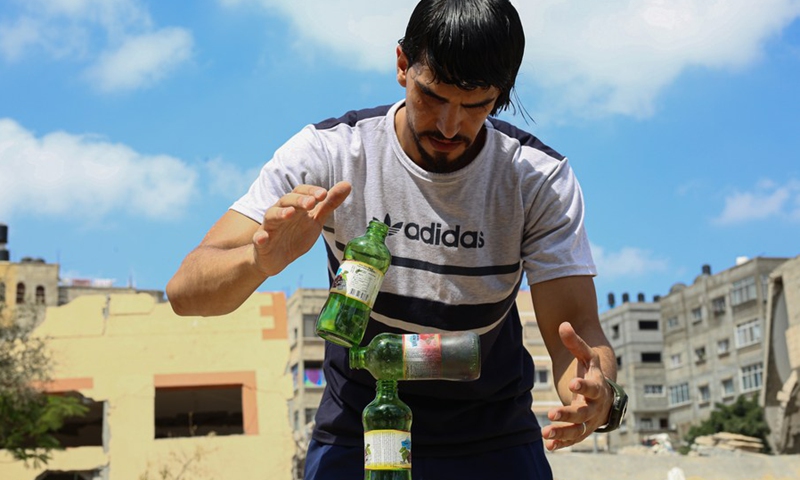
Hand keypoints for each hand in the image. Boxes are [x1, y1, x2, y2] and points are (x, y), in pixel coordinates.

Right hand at [251, 181, 350, 275]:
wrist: (276, 258)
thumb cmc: (295, 235)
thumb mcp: (315, 220)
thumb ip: (329, 203)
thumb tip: (347, 184)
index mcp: (294, 206)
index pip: (300, 192)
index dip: (311, 192)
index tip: (324, 194)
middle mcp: (280, 213)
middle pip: (286, 201)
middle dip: (298, 200)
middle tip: (311, 203)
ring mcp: (270, 228)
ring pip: (272, 216)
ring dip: (280, 213)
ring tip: (290, 213)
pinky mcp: (262, 243)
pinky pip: (259, 238)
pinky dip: (260, 237)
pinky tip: (263, 237)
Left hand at [541, 322, 612, 450]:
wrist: (604, 395)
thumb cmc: (591, 372)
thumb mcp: (586, 356)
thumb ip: (575, 342)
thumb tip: (563, 324)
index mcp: (597, 387)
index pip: (592, 388)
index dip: (583, 387)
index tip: (572, 384)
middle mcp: (595, 407)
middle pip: (583, 413)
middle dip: (568, 414)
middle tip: (552, 412)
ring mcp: (589, 421)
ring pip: (578, 430)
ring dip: (562, 432)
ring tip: (545, 433)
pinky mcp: (582, 430)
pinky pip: (573, 439)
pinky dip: (562, 443)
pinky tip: (548, 446)